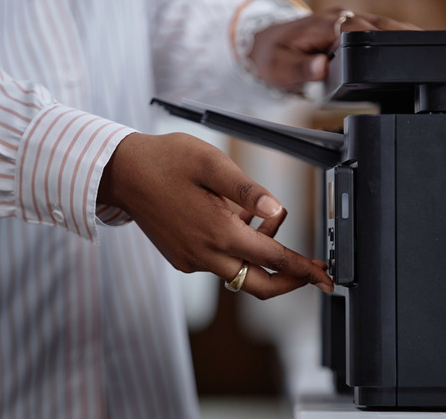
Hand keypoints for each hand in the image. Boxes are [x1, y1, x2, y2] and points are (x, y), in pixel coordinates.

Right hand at [98, 132, 333, 298]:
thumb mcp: (212, 163)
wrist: (122, 173)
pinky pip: (219, 263)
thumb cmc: (166, 160)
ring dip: (259, 253)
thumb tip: (278, 211)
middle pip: (258, 285)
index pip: (273, 259)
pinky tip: (233, 217)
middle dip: (289, 280)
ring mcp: (191, 260)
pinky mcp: (183, 258)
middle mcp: (205, 254)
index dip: (303, 268)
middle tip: (311, 271)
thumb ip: (248, 190)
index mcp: (218, 232)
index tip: (324, 276)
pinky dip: (236, 248)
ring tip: (260, 214)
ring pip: (239, 272)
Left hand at [248, 7, 419, 93]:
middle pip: (378, 25)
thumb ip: (299, 70)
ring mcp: (346, 22)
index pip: (358, 31)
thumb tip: (319, 68)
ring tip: (429, 47)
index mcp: (324, 26)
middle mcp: (339, 19)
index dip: (380, 43)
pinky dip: (393, 37)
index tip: (399, 55)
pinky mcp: (350, 28)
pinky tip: (410, 47)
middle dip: (403, 35)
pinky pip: (376, 30)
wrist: (263, 47)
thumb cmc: (271, 58)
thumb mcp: (278, 69)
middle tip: (428, 48)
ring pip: (381, 26)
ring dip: (403, 34)